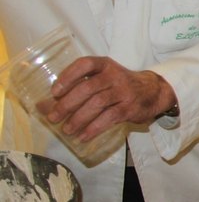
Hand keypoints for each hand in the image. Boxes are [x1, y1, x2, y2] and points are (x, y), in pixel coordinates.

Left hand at [46, 56, 175, 141]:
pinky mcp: (130, 108)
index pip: (85, 64)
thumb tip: (42, 106)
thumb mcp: (101, 80)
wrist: (153, 91)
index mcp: (105, 65)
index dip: (68, 76)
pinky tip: (83, 136)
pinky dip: (94, 128)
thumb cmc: (119, 85)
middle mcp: (115, 76)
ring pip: (97, 104)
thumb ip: (75, 89)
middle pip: (88, 88)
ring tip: (66, 130)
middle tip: (53, 118)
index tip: (54, 92)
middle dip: (67, 104)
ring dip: (79, 119)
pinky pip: (109, 118)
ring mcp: (124, 91)